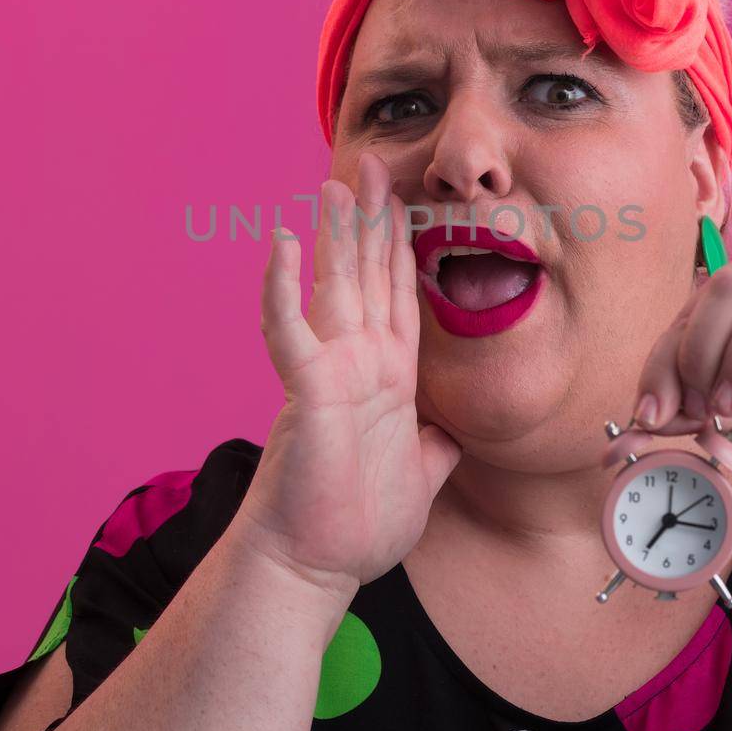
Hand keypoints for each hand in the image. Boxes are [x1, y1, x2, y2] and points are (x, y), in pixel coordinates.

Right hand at [236, 153, 462, 600]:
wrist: (314, 564)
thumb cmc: (355, 524)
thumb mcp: (420, 477)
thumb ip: (436, 448)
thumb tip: (452, 434)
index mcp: (387, 376)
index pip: (397, 296)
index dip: (401, 248)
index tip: (403, 204)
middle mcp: (358, 363)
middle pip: (367, 275)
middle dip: (372, 220)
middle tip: (372, 165)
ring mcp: (329, 372)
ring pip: (332, 286)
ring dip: (332, 235)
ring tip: (333, 184)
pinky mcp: (306, 390)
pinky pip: (289, 329)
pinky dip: (280, 286)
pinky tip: (278, 243)